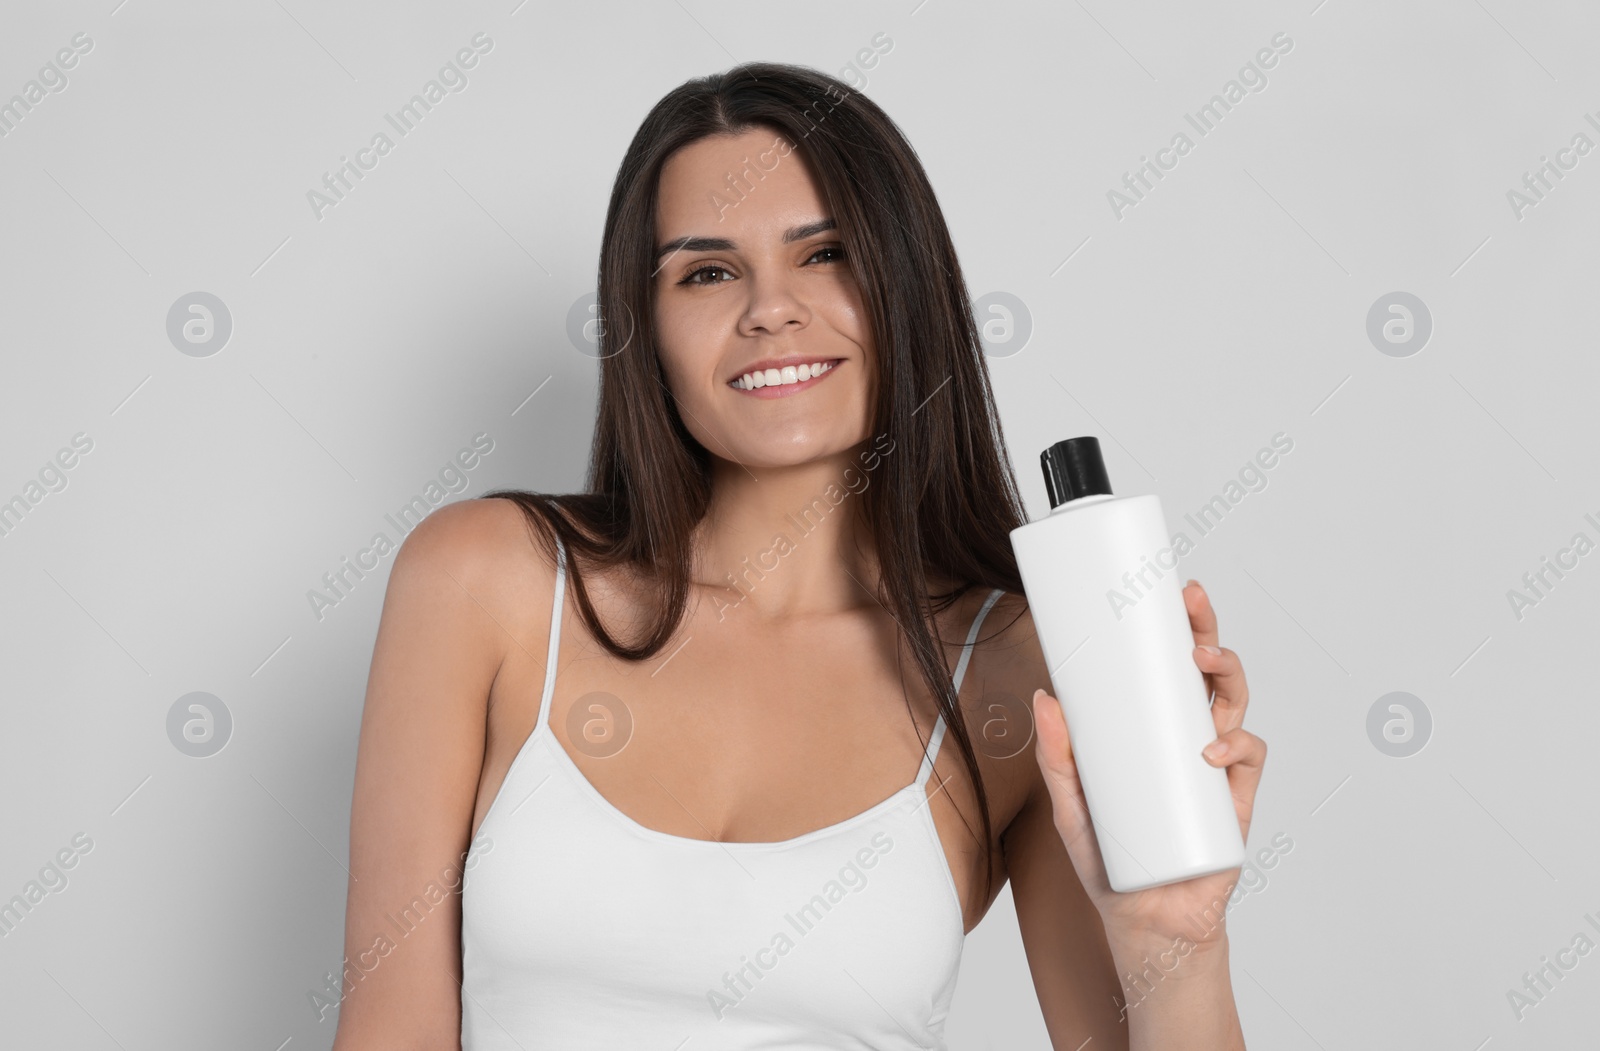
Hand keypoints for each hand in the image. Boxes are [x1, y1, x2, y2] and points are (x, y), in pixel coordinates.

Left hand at [1029, 579, 1266, 956]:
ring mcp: (1216, 770)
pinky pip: (1249, 761)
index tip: (1172, 594)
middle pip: (1207, 674)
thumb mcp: (1070, 805)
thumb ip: (1056, 756)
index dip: (1176, 630)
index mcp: (1153, 732)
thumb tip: (1044, 698)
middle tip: (1191, 606)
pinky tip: (1209, 751)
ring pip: (1234, 704)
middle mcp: (1188, 741)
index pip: (1168, 670)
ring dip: (1225, 674)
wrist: (1144, 922)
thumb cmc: (1110, 860)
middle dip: (1206, 632)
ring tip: (1201, 661)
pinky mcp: (1235, 803)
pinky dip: (1236, 747)